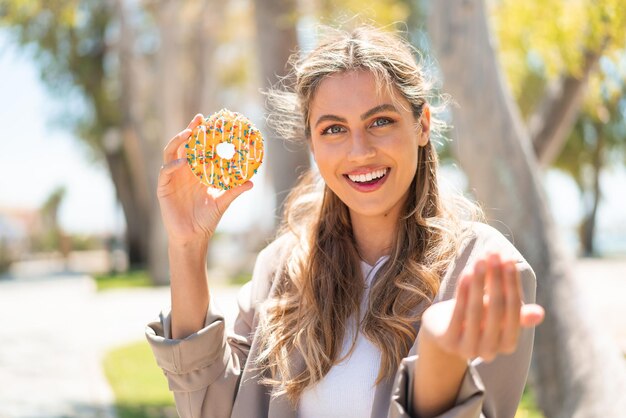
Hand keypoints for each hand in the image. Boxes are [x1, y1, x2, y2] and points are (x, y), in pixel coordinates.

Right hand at [157, 114, 252, 243]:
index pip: (198, 148)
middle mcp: (183, 171)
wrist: (193, 236)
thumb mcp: (223, 202)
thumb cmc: (207, 219)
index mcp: (196, 172)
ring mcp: (172, 178)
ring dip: (178, 141)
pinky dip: (173, 165)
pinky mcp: (164, 188)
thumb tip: (251, 182)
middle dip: (190, 131)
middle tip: (200, 120)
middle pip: (184, 145)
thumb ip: (234, 190)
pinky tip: (183, 162)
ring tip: (188, 133)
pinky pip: (165, 172)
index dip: (203, 135)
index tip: (212, 121)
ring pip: (171, 153)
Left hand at [419, 253, 544, 362]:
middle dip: (496, 278)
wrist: (442, 333)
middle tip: (494, 253)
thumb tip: (540, 314)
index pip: (514, 309)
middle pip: (496, 308)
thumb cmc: (476, 317)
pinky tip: (466, 273)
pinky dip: (463, 291)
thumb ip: (513, 308)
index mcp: (508, 344)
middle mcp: (490, 350)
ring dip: (479, 281)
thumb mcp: (496, 313)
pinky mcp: (448, 341)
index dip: (512, 283)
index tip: (508, 259)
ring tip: (480, 259)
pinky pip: (457, 313)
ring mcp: (468, 348)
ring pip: (476, 309)